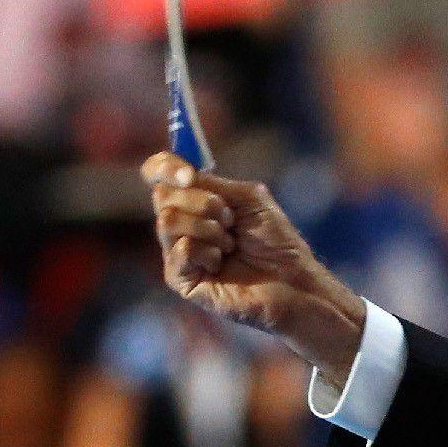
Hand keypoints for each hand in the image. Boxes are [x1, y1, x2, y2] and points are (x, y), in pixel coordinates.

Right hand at [140, 152, 366, 381]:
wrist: (290, 279)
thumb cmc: (275, 240)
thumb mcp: (247, 198)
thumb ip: (211, 182)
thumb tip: (182, 175)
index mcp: (193, 200)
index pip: (157, 174)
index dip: (164, 167)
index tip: (188, 175)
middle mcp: (181, 224)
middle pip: (162, 195)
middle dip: (203, 203)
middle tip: (230, 221)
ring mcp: (177, 252)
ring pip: (167, 220)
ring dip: (207, 228)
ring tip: (230, 245)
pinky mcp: (179, 279)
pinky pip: (179, 250)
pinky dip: (207, 252)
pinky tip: (221, 264)